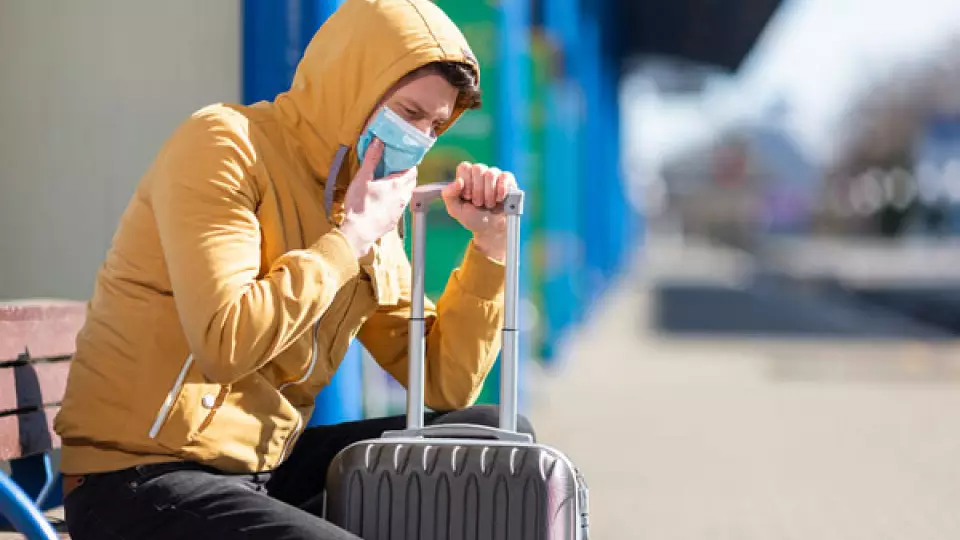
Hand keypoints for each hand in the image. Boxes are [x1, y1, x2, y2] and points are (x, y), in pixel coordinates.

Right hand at [339, 138, 416, 257]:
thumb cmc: (359, 205)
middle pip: (412, 183)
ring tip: (391, 184)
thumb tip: (378, 141)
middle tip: (397, 169)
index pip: (412, 171)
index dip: (410, 164)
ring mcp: (399, 211)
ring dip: (403, 188)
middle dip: (407, 175)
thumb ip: (372, 159)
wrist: (358, 233)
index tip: (403, 159)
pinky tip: (386, 201)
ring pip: (407, 195)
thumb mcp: (362, 178)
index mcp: (396, 185)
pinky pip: (400, 207)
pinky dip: (397, 201)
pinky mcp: (394, 221)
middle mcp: (402, 197)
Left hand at [441, 162, 517, 261]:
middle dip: (477, 190)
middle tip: (478, 203)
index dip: (466, 182)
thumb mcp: (455, 209)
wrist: (490, 229)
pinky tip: (499, 199)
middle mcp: (481, 172)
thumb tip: (458, 181)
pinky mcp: (508, 180)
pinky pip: (504, 177)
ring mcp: (495, 174)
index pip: (465, 167)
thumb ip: (448, 195)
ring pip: (490, 174)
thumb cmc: (472, 217)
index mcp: (467, 176)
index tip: (467, 197)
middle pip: (478, 168)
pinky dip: (501, 190)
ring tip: (488, 204)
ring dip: (488, 193)